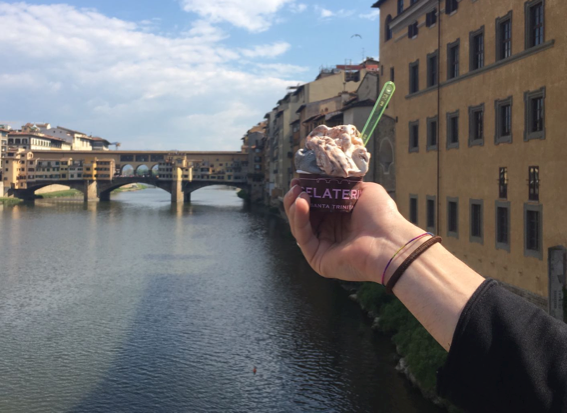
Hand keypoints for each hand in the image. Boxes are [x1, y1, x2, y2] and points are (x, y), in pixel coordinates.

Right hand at [284, 179, 421, 282]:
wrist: (388, 241)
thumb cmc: (381, 216)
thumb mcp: (364, 190)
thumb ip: (345, 184)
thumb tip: (330, 175)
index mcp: (342, 218)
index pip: (317, 204)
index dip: (307, 191)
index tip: (300, 178)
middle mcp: (332, 233)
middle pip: (305, 215)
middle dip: (296, 198)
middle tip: (294, 184)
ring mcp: (324, 247)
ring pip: (300, 226)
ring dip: (295, 207)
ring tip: (297, 191)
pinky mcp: (317, 259)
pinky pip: (303, 237)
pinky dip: (299, 219)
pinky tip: (301, 203)